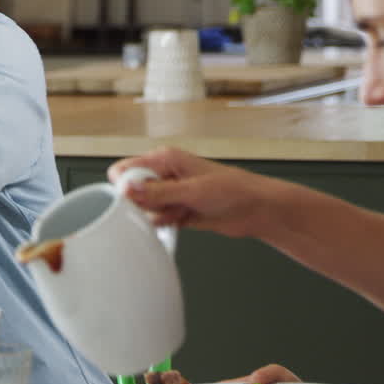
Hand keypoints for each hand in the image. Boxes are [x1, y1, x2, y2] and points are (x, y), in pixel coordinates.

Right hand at [107, 146, 278, 237]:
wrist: (258, 210)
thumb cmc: (235, 189)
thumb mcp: (192, 190)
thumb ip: (158, 192)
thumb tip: (128, 188)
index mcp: (165, 159)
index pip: (126, 169)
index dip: (126, 186)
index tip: (133, 200)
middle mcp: (164, 175)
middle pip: (133, 191)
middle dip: (142, 204)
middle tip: (161, 207)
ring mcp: (170, 194)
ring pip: (145, 208)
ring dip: (157, 216)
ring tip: (179, 212)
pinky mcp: (176, 211)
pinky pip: (158, 221)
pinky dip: (165, 225)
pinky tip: (181, 220)